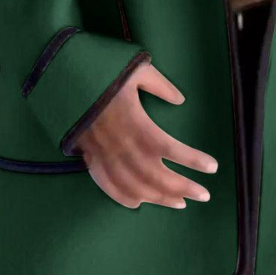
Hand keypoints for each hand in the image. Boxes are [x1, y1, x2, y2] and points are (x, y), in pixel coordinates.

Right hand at [75, 58, 218, 209]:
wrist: (63, 80)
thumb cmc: (101, 74)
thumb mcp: (136, 70)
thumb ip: (161, 86)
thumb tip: (180, 99)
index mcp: (137, 124)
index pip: (172, 150)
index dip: (194, 161)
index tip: (212, 168)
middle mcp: (123, 146)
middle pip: (158, 176)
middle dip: (183, 188)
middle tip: (204, 196)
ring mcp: (106, 156)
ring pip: (136, 187)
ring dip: (159, 198)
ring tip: (180, 203)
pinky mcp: (91, 159)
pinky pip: (108, 186)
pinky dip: (124, 198)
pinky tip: (140, 204)